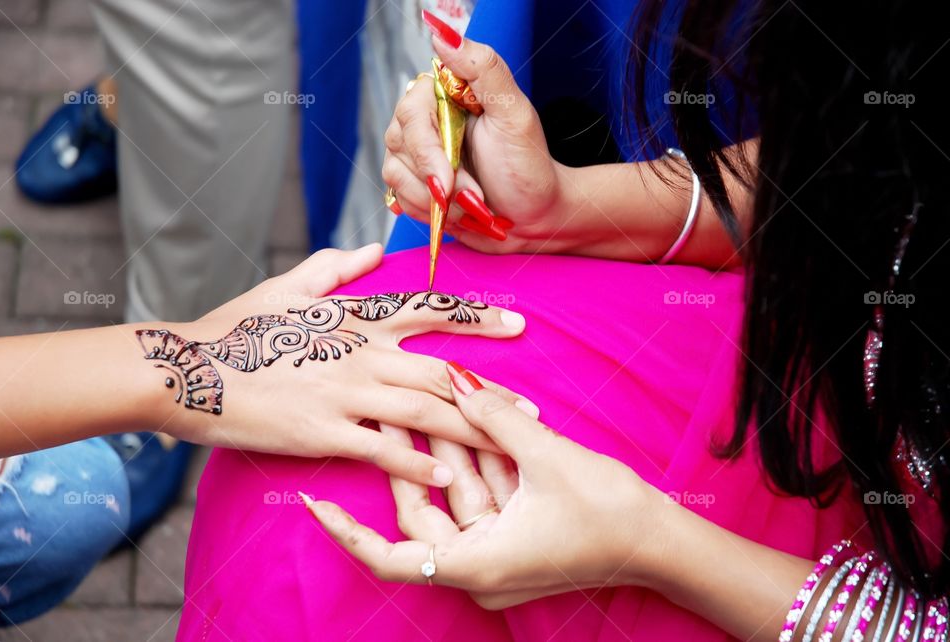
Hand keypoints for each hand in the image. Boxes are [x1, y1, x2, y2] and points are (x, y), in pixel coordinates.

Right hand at [142, 245, 531, 487]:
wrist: (185, 369)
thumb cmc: (236, 328)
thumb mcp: (287, 286)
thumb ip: (336, 267)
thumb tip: (374, 250)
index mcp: (356, 319)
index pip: (430, 311)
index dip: (476, 318)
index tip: (517, 325)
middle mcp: (362, 354)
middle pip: (443, 373)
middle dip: (494, 392)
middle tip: (536, 409)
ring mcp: (345, 393)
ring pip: (426, 412)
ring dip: (473, 429)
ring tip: (511, 446)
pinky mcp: (324, 431)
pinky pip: (383, 450)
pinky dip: (419, 465)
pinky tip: (450, 479)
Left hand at [305, 361, 668, 608]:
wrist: (664, 545)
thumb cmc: (610, 514)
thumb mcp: (549, 459)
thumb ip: (496, 418)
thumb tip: (458, 378)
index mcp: (476, 564)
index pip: (389, 557)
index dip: (346, 531)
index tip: (312, 501)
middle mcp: (479, 566)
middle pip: (422, 513)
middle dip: (406, 459)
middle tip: (387, 408)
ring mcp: (497, 553)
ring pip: (454, 500)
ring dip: (444, 455)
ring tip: (421, 404)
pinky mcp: (515, 537)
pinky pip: (482, 500)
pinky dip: (477, 466)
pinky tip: (469, 426)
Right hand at [383, 12, 565, 253]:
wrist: (534, 217)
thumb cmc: (529, 166)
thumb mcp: (514, 114)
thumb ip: (483, 69)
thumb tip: (441, 33)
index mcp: (447, 94)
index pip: (412, 110)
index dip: (426, 149)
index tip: (448, 178)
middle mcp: (427, 119)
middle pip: (398, 143)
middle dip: (438, 180)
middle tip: (473, 196)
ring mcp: (417, 153)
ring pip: (395, 174)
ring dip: (436, 201)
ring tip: (473, 204)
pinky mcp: (415, 184)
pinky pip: (398, 197)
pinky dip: (428, 212)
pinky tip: (457, 212)